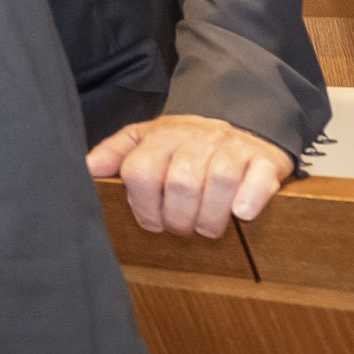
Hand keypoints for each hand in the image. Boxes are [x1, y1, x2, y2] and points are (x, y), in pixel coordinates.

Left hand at [87, 114, 292, 236]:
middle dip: (177, 218)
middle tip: (180, 228)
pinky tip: (241, 214)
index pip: (141, 172)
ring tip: (206, 227)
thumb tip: (88, 168)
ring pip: (218, 182)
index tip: (151, 221)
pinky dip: (249, 200)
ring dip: (210, 218)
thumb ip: (116, 153)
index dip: (143, 206)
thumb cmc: (187, 143)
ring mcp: (233, 148)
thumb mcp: (146, 140)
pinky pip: (258, 180)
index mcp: (162, 135)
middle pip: (180, 183)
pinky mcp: (265, 161)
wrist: (243, 125)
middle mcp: (197, 138)